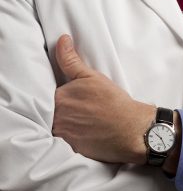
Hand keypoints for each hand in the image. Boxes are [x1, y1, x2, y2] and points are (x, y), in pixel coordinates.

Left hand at [52, 34, 155, 163]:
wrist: (130, 128)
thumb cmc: (112, 101)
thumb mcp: (91, 76)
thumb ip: (71, 59)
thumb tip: (62, 40)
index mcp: (58, 98)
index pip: (44, 93)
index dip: (53, 92)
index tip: (64, 93)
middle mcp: (56, 118)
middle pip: (47, 110)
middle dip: (56, 107)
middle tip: (75, 104)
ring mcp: (62, 136)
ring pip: (54, 125)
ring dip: (61, 121)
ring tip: (78, 117)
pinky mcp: (70, 149)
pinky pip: (62, 141)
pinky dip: (69, 134)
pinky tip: (81, 129)